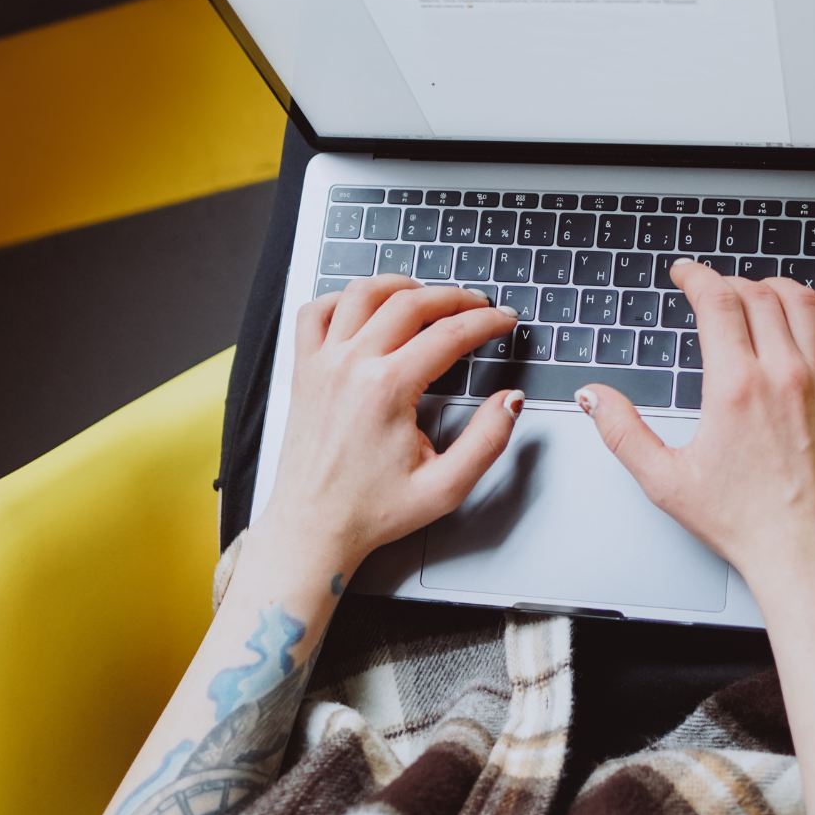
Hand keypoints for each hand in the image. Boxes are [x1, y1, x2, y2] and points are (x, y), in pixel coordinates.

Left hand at [256, 276, 522, 573]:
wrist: (313, 528)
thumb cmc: (370, 511)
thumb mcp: (445, 488)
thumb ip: (487, 441)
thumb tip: (510, 401)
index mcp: (387, 390)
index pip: (450, 334)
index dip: (486, 321)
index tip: (504, 320)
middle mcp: (351, 367)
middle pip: (410, 302)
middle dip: (453, 297)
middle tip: (478, 305)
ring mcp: (322, 364)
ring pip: (362, 293)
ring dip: (400, 285)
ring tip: (426, 295)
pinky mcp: (304, 371)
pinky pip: (316, 312)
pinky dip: (343, 299)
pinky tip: (365, 308)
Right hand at [576, 260, 814, 588]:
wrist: (806, 555)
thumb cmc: (742, 524)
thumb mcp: (665, 481)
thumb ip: (622, 432)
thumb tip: (593, 397)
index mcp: (734, 387)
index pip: (716, 300)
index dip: (696, 276)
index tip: (685, 274)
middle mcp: (782, 375)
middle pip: (758, 294)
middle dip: (730, 282)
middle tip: (714, 291)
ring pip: (806, 304)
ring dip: (778, 288)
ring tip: (760, 294)